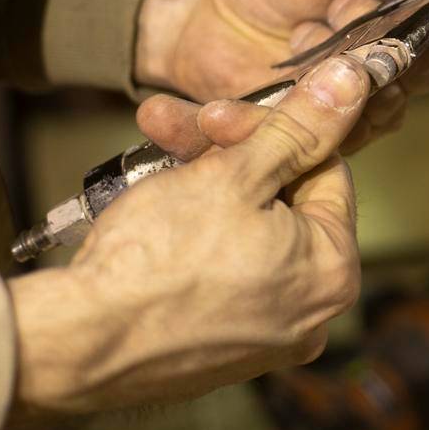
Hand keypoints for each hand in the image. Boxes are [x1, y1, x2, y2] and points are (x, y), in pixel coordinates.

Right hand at [8, 53, 368, 414]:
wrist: (75, 344)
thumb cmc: (157, 259)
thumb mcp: (236, 173)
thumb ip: (301, 126)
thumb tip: (353, 82)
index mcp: (333, 271)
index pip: (325, 171)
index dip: (273, 130)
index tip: (221, 113)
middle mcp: (311, 313)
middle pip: (282, 199)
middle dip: (227, 153)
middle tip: (178, 124)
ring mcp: (264, 336)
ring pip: (245, 228)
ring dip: (201, 180)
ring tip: (153, 148)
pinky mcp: (218, 347)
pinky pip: (221, 269)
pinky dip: (193, 232)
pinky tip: (152, 201)